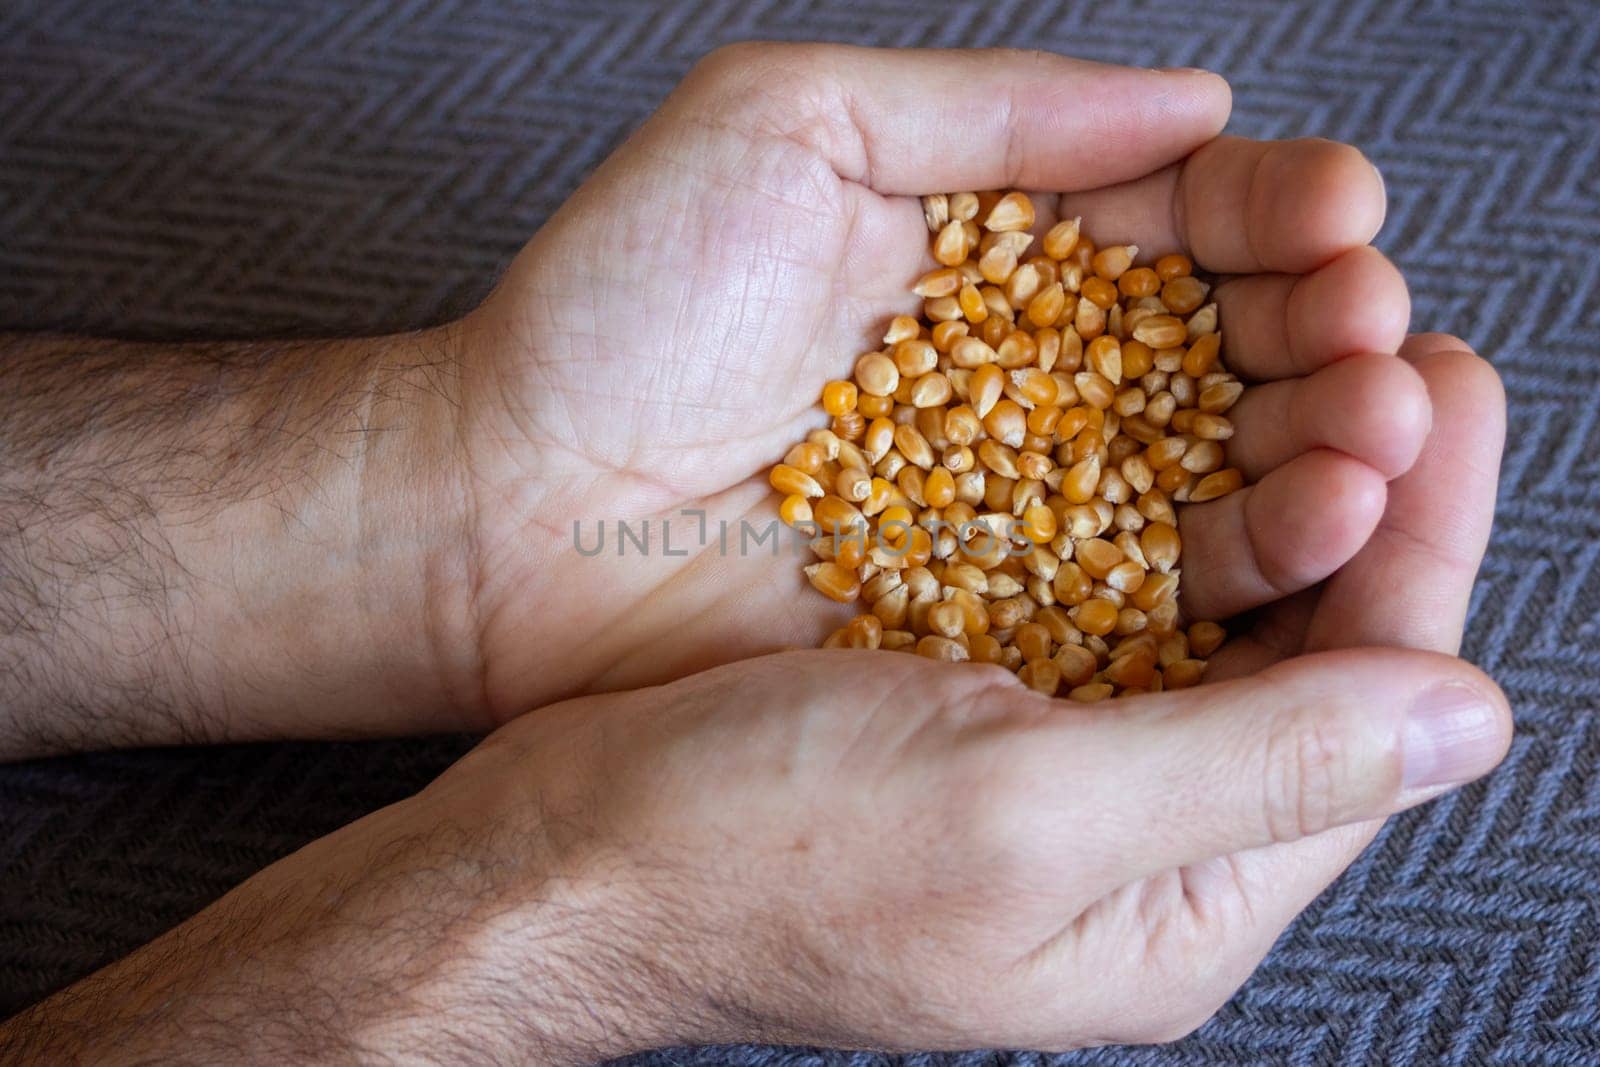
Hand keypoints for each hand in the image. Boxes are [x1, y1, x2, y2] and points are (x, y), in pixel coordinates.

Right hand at [416, 335, 1507, 1055]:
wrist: (555, 848)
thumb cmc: (754, 853)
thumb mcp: (1018, 817)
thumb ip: (1251, 767)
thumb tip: (1468, 717)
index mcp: (1174, 906)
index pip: (1366, 712)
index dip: (1422, 542)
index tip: (1443, 388)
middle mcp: (1131, 842)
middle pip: (1304, 647)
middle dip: (1358, 486)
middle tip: (1389, 340)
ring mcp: (1051, 767)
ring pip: (1209, 599)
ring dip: (1259, 462)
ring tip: (1293, 338)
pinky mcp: (974, 702)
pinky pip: (1104, 579)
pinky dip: (1143, 479)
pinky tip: (1155, 391)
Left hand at [440, 44, 1418, 722]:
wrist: (508, 508)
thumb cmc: (616, 308)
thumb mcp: (782, 125)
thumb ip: (987, 107)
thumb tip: (1194, 99)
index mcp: (991, 248)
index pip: (1178, 218)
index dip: (1272, 212)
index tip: (1336, 214)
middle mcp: (1029, 378)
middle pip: (1223, 349)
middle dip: (1323, 334)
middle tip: (1372, 334)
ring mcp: (1024, 507)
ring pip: (1211, 474)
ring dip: (1315, 450)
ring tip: (1373, 434)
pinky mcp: (1002, 621)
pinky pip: (1147, 594)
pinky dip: (1238, 567)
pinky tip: (1308, 534)